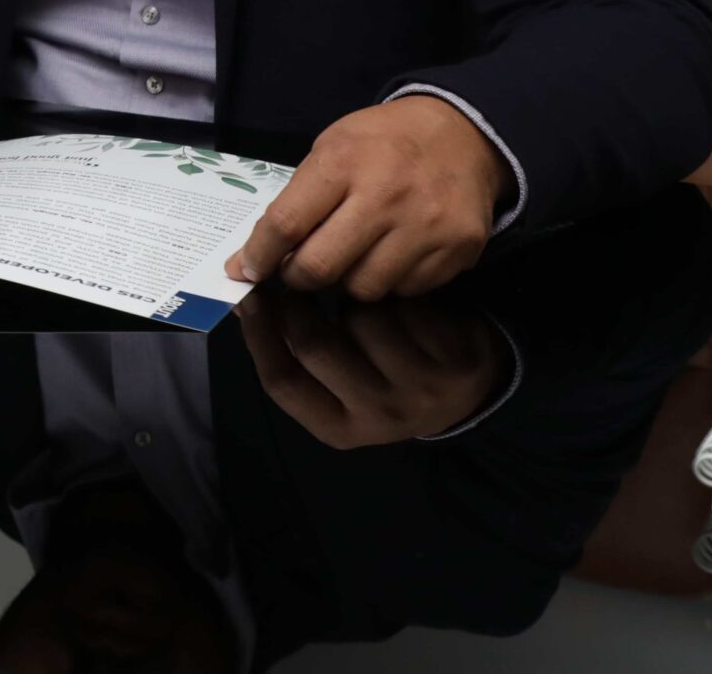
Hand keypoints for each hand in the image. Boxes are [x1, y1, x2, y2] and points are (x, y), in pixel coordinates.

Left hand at [224, 94, 510, 300]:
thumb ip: (297, 201)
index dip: (258, 254)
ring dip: (347, 279)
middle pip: (320, 268)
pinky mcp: (457, 249)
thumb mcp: (332, 148)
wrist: (462, 134)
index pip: (286, 223)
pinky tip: (392, 252)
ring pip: (363, 288)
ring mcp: (426, 226)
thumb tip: (252, 259)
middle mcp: (385, 196)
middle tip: (297, 269)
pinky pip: (405, 290)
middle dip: (297, 276)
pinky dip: (389, 280)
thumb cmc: (381, 142)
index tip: (245, 269)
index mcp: (343, 162)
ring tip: (353, 253)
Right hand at [237, 284, 510, 446]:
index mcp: (340, 430)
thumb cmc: (381, 382)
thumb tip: (246, 303)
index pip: (282, 382)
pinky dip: (396, 295)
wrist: (466, 394)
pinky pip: (406, 307)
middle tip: (294, 280)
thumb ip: (294, 353)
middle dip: (297, 305)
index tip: (248, 296)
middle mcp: (381, 418)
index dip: (259, 335)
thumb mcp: (337, 386)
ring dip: (354, 298)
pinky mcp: (455, 360)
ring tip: (360, 300)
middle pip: (316, 346)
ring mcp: (423, 391)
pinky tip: (401, 302)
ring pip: (363, 318)